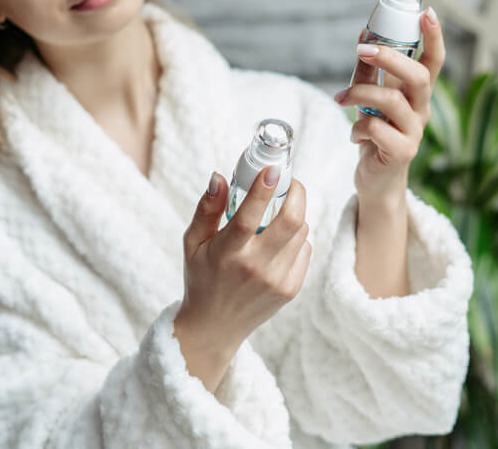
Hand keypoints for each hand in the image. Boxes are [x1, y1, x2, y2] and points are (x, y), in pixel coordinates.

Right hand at [173, 167, 310, 391]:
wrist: (214, 328)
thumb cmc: (201, 278)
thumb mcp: (193, 243)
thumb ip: (207, 208)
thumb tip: (220, 176)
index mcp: (226, 254)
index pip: (248, 216)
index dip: (263, 189)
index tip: (273, 169)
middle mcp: (255, 268)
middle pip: (291, 222)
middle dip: (296, 194)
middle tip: (288, 184)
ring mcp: (277, 280)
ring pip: (301, 232)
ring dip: (295, 215)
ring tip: (278, 215)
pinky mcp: (291, 289)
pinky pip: (305, 250)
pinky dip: (297, 238)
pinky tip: (279, 241)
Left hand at [334, 7, 445, 199]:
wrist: (376, 180)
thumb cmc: (375, 134)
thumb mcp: (370, 100)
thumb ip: (368, 71)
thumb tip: (364, 35)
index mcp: (417, 94)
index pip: (434, 61)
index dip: (435, 37)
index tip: (427, 12)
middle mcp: (421, 110)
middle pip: (418, 76)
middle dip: (390, 58)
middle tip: (362, 50)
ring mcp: (414, 132)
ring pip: (391, 100)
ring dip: (360, 94)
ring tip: (341, 99)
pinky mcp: (401, 152)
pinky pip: (376, 128)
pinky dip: (357, 128)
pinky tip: (354, 137)